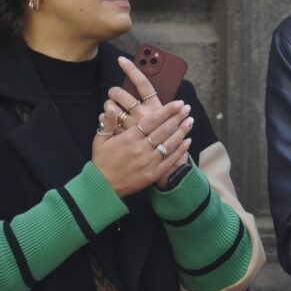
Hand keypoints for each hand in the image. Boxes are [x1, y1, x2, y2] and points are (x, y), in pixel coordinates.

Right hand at [92, 58, 193, 195]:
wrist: (103, 187)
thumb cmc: (101, 161)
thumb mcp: (100, 140)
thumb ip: (108, 123)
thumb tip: (109, 107)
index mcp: (129, 138)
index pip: (152, 121)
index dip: (166, 111)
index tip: (177, 103)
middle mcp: (141, 148)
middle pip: (164, 130)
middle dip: (177, 117)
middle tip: (187, 108)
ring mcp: (149, 161)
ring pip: (169, 143)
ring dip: (181, 131)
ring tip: (190, 121)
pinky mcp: (153, 173)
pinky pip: (170, 160)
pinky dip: (180, 150)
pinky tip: (187, 141)